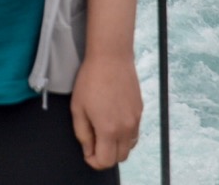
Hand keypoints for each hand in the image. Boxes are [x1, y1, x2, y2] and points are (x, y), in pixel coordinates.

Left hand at [69, 50, 140, 171]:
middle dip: (106, 156)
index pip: (105, 161)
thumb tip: (89, 150)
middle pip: (120, 157)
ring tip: (104, 132)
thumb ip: (83, 134)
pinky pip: (135, 132)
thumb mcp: (78, 108)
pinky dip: (125, 135)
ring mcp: (136, 120)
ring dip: (117, 146)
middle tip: (94, 143)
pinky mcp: (140, 110)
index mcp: (109, 130)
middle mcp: (126, 128)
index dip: (94, 161)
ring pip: (130, 146)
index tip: (87, 152)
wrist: (111, 57)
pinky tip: (114, 121)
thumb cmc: (90, 80)